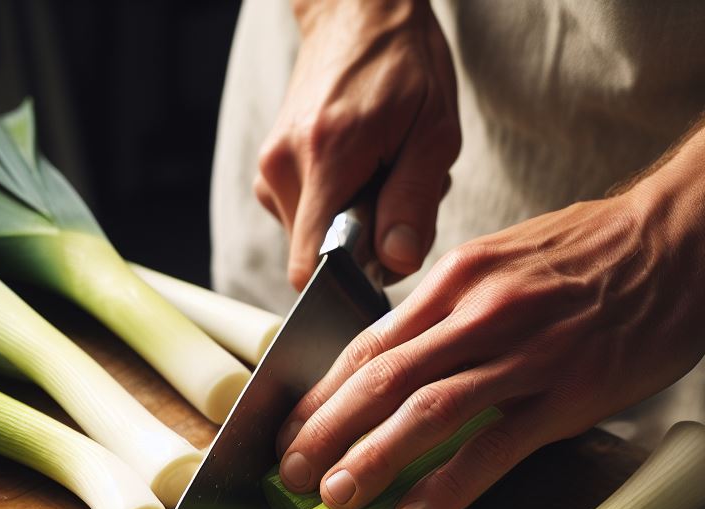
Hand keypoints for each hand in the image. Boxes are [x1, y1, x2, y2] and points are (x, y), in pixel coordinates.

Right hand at [255, 0, 459, 288]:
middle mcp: (284, 168)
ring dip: (352, 227)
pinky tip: (361, 174)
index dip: (347, 285)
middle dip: (362, 247)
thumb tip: (396, 264)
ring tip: (381, 177)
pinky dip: (337, 210)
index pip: (311, 267)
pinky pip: (305, 218)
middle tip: (396, 196)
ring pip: (312, 240)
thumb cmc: (403, 65)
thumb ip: (415, 203)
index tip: (380, 268)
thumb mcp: (434, 131)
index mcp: (326, 158)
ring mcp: (270, 170)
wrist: (357, 11)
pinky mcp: (270, 171)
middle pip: (317, 257)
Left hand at [274, 188, 704, 508]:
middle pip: (381, 378)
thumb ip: (449, 309)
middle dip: (326, 429)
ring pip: (426, 411)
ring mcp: (521, 354)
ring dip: (372, 458)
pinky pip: (494, 447)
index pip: (369, 342)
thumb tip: (399, 354)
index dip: (323, 393)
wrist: (678, 240)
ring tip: (336, 498)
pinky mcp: (564, 395)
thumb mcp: (503, 262)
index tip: (292, 429)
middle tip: (291, 475)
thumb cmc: (589, 255)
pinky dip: (448, 486)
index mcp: (456, 281)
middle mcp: (477, 313)